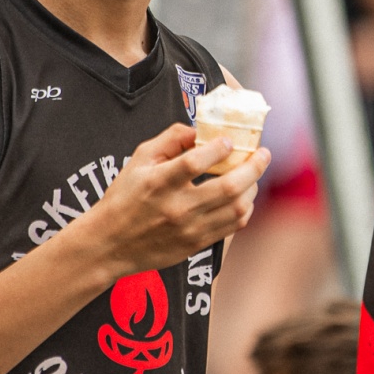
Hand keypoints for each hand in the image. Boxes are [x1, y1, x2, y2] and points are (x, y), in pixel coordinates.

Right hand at [75, 125, 270, 275]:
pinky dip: (244, 209)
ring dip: (252, 188)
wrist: (111, 243)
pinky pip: (232, 227)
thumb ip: (169, 139)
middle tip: (262, 154)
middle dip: (253, 167)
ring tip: (253, 174)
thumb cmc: (125, 196)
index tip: (230, 140)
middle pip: (228, 188)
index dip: (219, 148)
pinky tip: (243, 197)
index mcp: (159, 183)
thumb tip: (198, 129)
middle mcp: (177, 207)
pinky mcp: (196, 245)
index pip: (195, 162)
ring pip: (236, 209)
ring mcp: (189, 229)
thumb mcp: (139, 160)